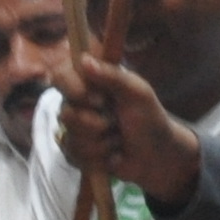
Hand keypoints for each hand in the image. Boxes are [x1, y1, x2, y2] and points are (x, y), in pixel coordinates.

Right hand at [50, 50, 201, 212]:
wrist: (157, 155)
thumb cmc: (149, 119)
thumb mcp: (137, 92)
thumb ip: (112, 76)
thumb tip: (84, 60)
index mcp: (90, 84)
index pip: (62, 77)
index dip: (73, 89)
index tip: (98, 100)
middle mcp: (78, 105)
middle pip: (65, 114)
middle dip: (95, 123)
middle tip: (116, 123)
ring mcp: (75, 131)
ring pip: (73, 139)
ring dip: (103, 143)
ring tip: (119, 140)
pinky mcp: (77, 154)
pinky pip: (76, 158)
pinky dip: (101, 159)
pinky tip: (114, 155)